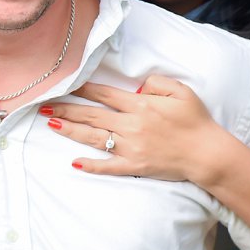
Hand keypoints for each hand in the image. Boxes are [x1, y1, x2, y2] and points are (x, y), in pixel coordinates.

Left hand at [45, 73, 224, 186]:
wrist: (205, 153)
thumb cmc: (195, 119)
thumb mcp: (179, 90)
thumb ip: (155, 82)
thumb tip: (135, 87)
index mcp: (140, 105)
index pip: (104, 94)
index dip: (83, 88)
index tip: (65, 84)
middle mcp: (131, 125)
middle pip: (92, 115)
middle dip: (66, 109)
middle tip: (43, 106)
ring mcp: (131, 148)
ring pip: (94, 138)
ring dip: (71, 131)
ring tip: (51, 125)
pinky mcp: (135, 167)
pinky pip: (108, 166)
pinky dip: (91, 165)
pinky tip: (74, 162)